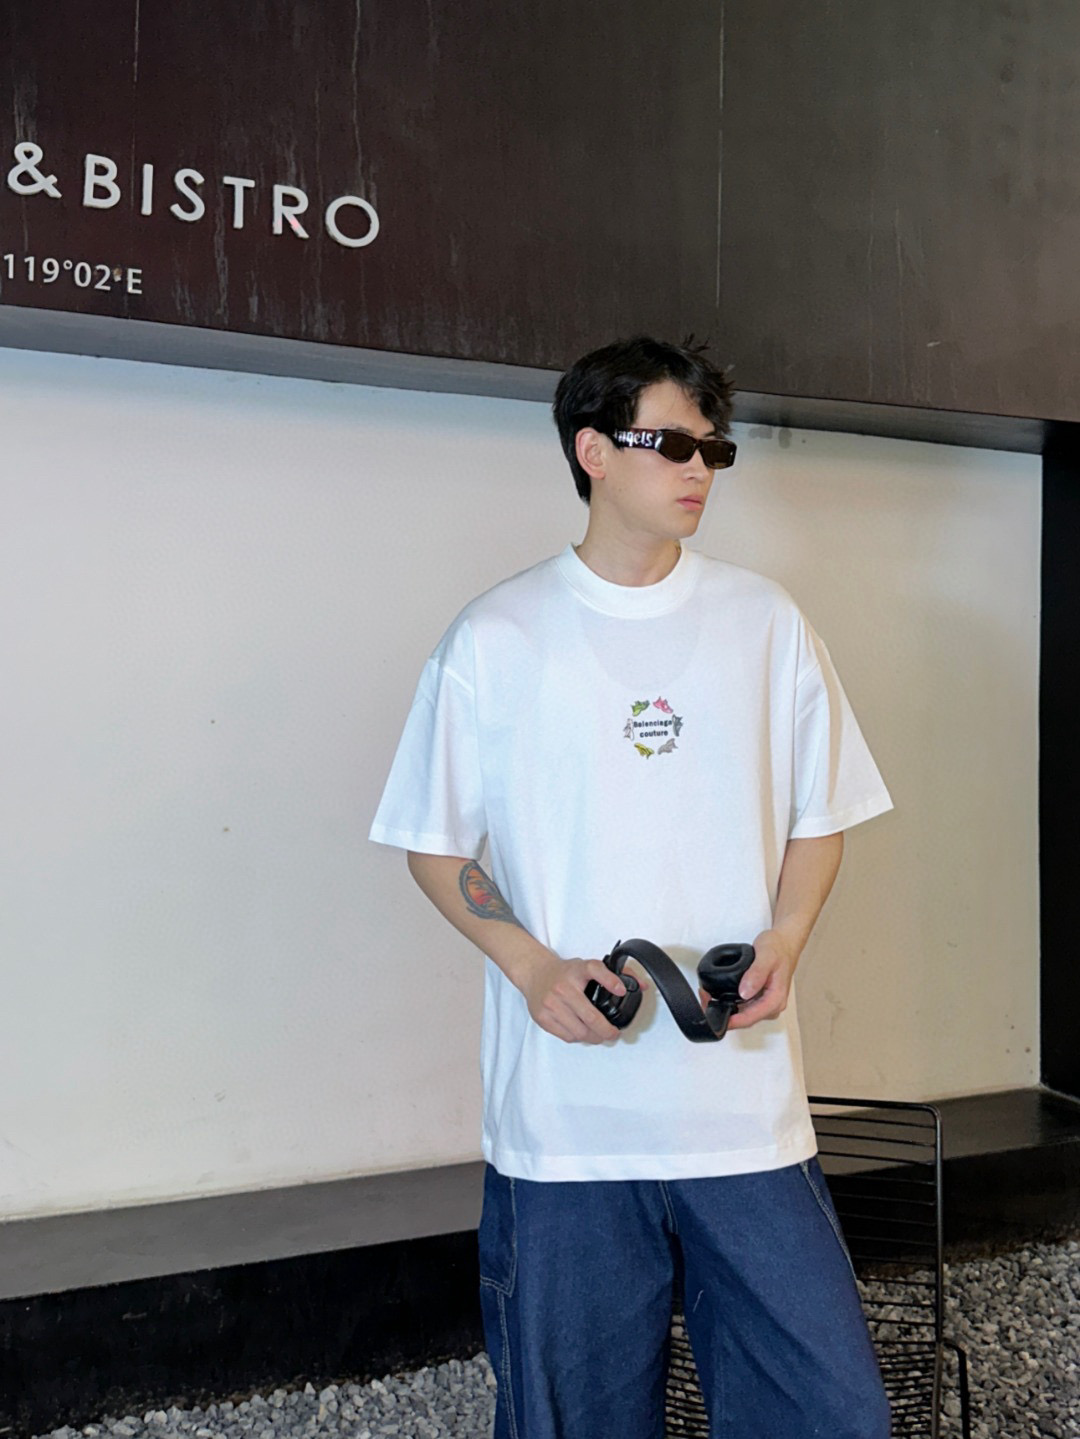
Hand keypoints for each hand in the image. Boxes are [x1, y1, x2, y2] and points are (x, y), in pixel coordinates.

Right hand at [521, 953, 648, 1043]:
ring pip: (580, 1031)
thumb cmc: (564, 973)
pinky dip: (578, 1037)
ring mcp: (551, 1002)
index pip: (595, 970)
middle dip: (607, 1030)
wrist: (535, 973)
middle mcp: (564, 986)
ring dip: (593, 1037)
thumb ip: (615, 975)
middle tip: (613, 1033)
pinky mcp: (543, 1016)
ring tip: (598, 1035)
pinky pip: (567, 1036)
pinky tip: (582, 1031)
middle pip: (591, 1016)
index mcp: (577, 970)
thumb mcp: (587, 967)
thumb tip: (642, 986)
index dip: (610, 981)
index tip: (621, 990)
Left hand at [706, 929, 799, 1030]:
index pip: (751, 1018)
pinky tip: (718, 995)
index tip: (716, 1016)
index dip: (732, 1020)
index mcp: (776, 999)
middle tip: (706, 1000)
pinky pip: (743, 1007)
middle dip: (724, 1014)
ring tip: (708, 996)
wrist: (784, 943)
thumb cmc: (778, 948)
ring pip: (742, 1014)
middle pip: (745, 1020)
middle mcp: (772, 1006)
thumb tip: (745, 992)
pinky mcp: (759, 1000)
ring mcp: (765, 1004)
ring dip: (725, 1009)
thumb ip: (756, 974)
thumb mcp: (766, 956)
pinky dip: (730, 1002)